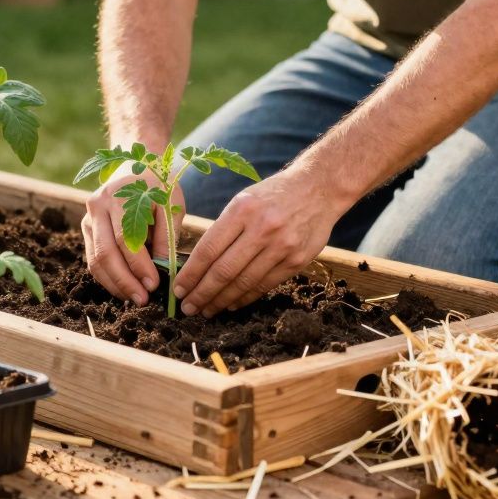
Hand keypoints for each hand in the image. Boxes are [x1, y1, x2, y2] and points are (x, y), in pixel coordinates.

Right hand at [82, 161, 185, 305]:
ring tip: (135, 298)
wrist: (135, 164)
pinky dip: (108, 278)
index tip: (154, 285)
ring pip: (95, 260)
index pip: (125, 239)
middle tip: (142, 300)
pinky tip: (125, 288)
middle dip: (124, 281)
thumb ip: (166, 234)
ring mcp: (88, 218)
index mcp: (119, 196)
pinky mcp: (87, 230)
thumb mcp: (171, 203)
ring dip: (114, 284)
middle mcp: (97, 207)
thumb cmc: (158, 185)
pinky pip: (93, 260)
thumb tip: (162, 268)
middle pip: (105, 253)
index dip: (139, 265)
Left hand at [174, 170, 336, 316]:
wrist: (319, 188)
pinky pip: (264, 285)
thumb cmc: (274, 194)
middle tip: (188, 308)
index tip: (178, 289)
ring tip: (207, 310)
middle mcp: (261, 228)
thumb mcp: (244, 200)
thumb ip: (224, 229)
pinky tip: (232, 304)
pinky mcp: (296, 261)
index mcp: (242, 209)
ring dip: (221, 300)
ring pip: (243, 282)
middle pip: (224, 271)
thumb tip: (198, 263)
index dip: (190, 274)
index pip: (208, 249)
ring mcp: (281, 246)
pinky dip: (245, 298)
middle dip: (202, 293)